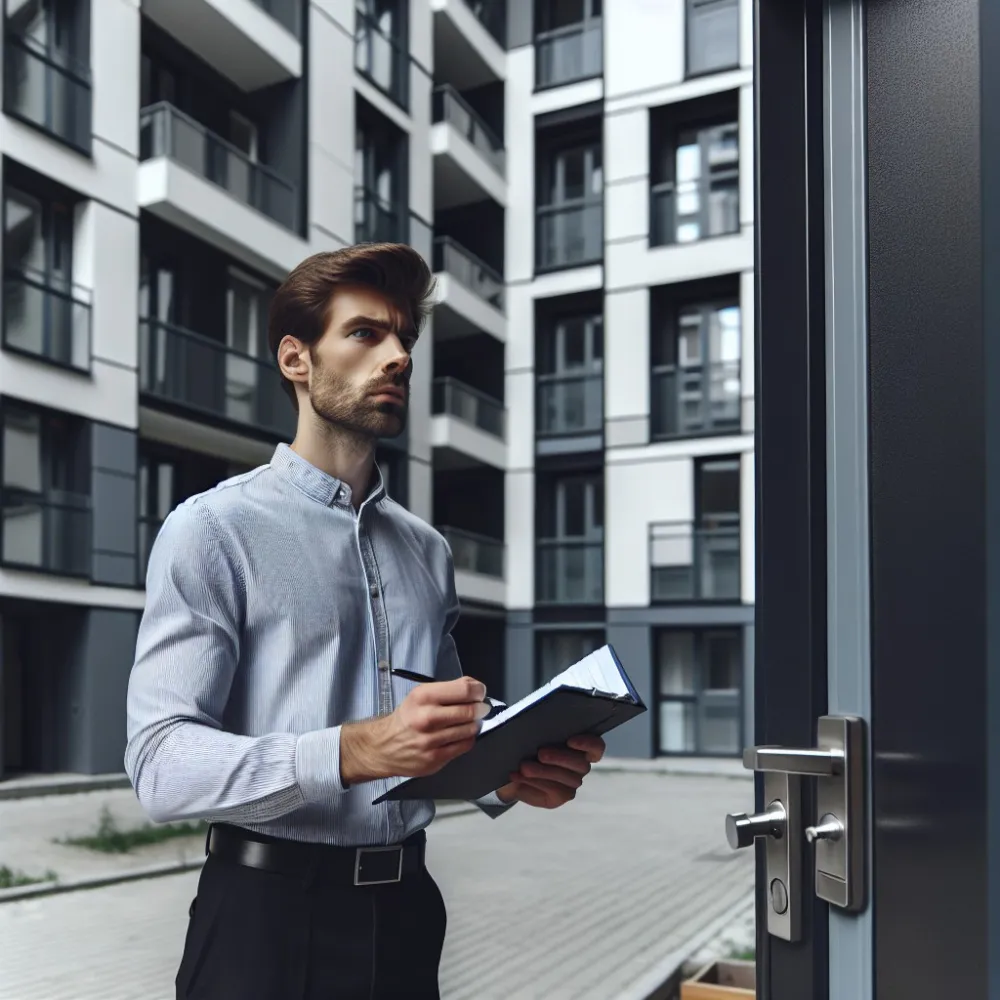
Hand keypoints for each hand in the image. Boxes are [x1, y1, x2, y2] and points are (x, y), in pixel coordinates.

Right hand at [340, 676, 489, 785]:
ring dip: (474, 724)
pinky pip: (464, 746)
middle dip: (480, 708)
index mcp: (423, 697)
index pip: (464, 689)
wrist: (383, 747)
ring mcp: (431, 740)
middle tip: (481, 708)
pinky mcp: (435, 759)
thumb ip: (448, 690)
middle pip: (469, 710)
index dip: (478, 690)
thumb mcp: (420, 695)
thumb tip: (476, 687)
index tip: (480, 692)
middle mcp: (426, 718)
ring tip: (468, 722)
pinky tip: (461, 735)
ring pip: (469, 729)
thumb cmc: (407, 717)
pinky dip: (468, 738)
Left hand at [496, 735, 605, 808]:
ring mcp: (572, 783)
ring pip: (566, 779)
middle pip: (581, 764)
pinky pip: (552, 790)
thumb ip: (542, 731)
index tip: (570, 740)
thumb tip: (538, 727)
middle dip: (560, 758)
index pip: (596, 747)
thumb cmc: (529, 744)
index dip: (588, 743)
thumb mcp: (535, 734)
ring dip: (543, 772)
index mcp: (581, 746)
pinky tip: (517, 775)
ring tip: (524, 767)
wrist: (514, 767)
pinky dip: (532, 781)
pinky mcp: (559, 796)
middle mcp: (581, 766)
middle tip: (540, 753)